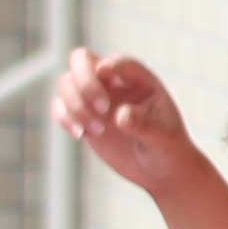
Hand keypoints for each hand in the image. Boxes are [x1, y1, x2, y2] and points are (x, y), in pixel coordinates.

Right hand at [51, 48, 206, 199]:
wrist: (157, 169)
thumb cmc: (167, 147)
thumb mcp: (162, 138)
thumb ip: (144, 124)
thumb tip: (121, 115)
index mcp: (139, 79)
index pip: (119, 62)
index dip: (111, 67)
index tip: (109, 85)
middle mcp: (113, 82)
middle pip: (82, 60)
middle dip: (84, 81)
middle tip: (102, 109)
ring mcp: (94, 98)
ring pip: (67, 82)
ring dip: (76, 105)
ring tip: (98, 131)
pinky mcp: (82, 116)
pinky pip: (60, 106)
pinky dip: (64, 117)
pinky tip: (80, 134)